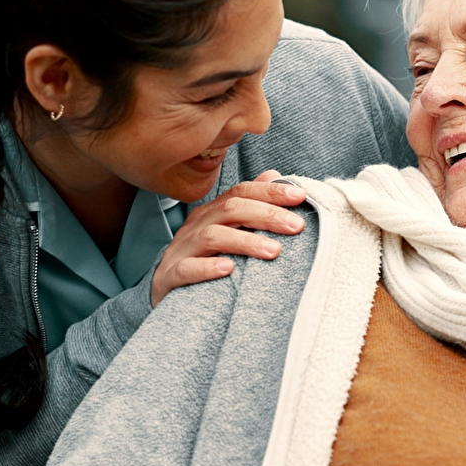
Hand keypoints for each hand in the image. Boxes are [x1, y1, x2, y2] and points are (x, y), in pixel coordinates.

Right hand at [151, 170, 306, 305]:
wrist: (165, 290)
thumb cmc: (205, 258)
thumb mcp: (229, 230)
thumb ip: (251, 204)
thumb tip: (275, 174)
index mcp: (213, 212)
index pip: (242, 192)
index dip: (270, 192)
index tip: (300, 196)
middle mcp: (197, 225)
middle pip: (231, 210)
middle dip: (267, 214)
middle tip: (297, 226)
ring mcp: (182, 249)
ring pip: (213, 237)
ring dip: (246, 242)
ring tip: (274, 251)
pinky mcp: (170, 276)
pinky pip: (186, 269)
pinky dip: (207, 268)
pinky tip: (228, 269)